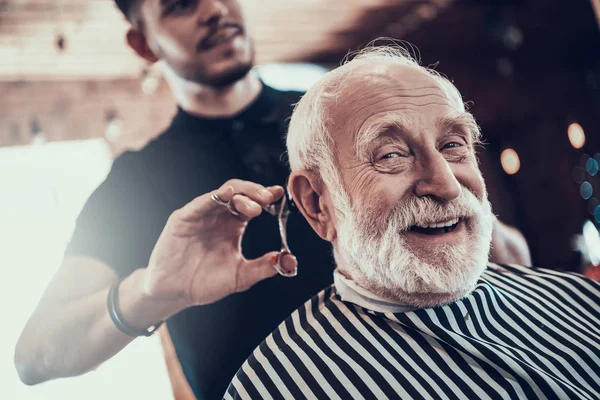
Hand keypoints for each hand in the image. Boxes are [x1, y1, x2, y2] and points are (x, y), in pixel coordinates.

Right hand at [144, 179, 297, 308]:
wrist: (175, 293)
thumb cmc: (205, 282)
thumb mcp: (240, 277)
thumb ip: (264, 268)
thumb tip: (290, 261)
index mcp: (234, 225)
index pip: (253, 204)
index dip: (267, 197)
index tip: (281, 195)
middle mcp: (219, 215)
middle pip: (241, 193)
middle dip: (257, 193)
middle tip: (270, 199)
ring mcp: (201, 214)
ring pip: (223, 193)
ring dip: (241, 194)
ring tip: (256, 205)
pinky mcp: (183, 218)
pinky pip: (200, 203)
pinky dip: (214, 197)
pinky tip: (226, 194)